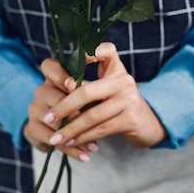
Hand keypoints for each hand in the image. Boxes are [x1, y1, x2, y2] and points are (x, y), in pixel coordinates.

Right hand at [23, 59, 98, 161]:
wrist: (49, 124)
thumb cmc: (74, 104)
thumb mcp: (80, 94)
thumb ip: (88, 91)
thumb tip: (102, 98)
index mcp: (51, 76)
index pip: (49, 66)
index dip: (61, 75)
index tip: (74, 85)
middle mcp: (40, 90)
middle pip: (55, 98)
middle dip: (76, 112)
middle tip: (96, 121)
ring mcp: (34, 109)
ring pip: (56, 123)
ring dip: (77, 136)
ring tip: (96, 146)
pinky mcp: (33, 128)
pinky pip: (53, 140)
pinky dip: (71, 149)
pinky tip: (85, 156)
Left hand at [43, 42, 166, 148]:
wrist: (146, 123)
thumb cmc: (116, 103)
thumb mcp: (104, 87)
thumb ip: (85, 84)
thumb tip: (62, 85)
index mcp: (115, 67)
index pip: (105, 50)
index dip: (87, 54)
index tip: (66, 68)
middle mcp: (123, 80)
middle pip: (87, 91)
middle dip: (64, 107)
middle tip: (48, 118)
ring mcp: (128, 100)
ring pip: (92, 115)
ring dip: (70, 129)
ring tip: (56, 137)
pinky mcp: (131, 119)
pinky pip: (101, 129)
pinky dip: (83, 137)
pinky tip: (72, 142)